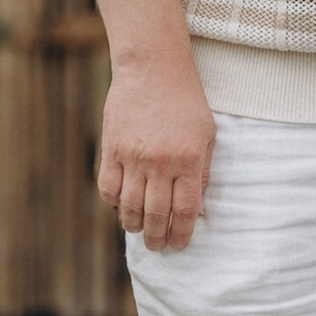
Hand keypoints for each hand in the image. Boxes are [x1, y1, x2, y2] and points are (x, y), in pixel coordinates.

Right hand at [97, 55, 217, 252]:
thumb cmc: (186, 102)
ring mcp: (133, 157)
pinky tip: (121, 206)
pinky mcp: (111, 149)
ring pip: (129, 206)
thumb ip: (202, 172)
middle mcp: (160, 163)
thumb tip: (195, 209)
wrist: (152, 68)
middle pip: (156, 214)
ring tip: (139, 231)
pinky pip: (108, 187)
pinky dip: (113, 202)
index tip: (179, 245)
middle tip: (157, 246)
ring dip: (134, 225)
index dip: (181, 234)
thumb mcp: (206, 135)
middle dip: (157, 237)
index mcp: (188, 160)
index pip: (184, 211)